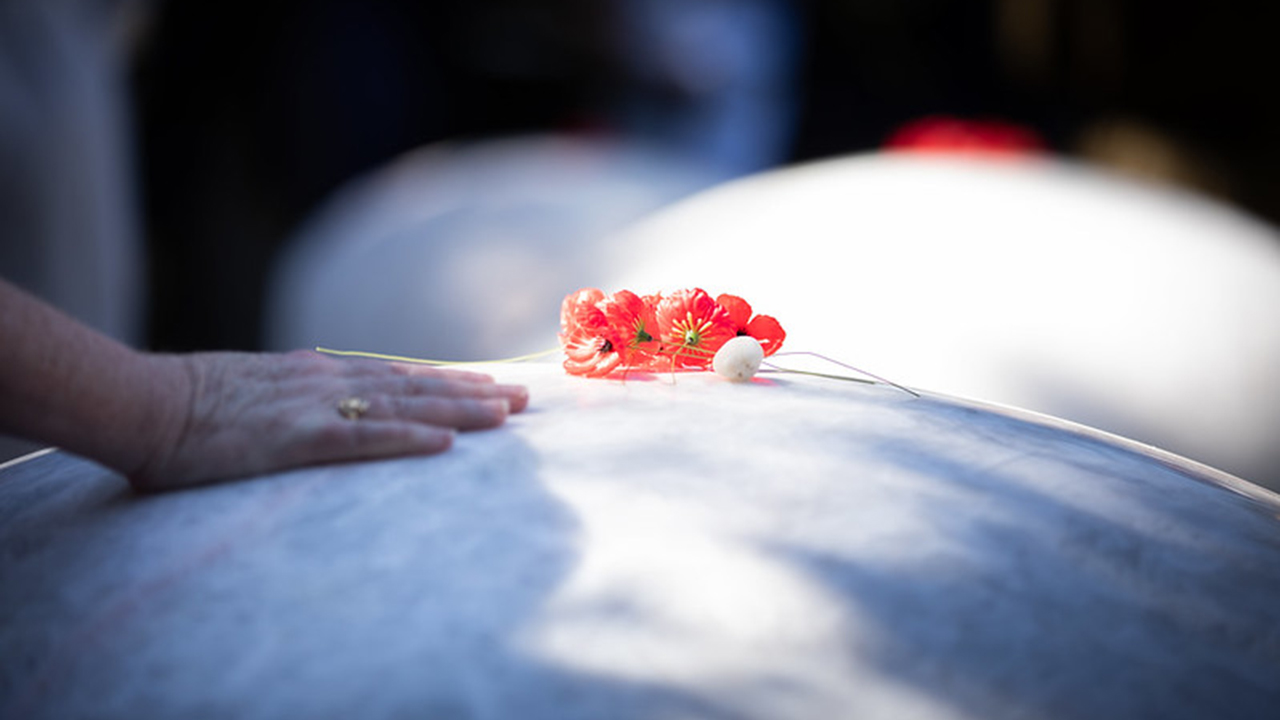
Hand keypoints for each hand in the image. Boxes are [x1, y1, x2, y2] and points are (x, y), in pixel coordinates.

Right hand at [130, 350, 528, 490]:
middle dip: (474, 392)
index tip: (491, 385)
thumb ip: (299, 389)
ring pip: (405, 405)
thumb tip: (329, 386)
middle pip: (417, 385)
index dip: (450, 381)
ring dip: (460, 409)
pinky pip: (364, 439)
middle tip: (524, 399)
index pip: (400, 376)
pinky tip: (446, 444)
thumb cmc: (191, 402)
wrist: (144, 402)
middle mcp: (330, 382)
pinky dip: (409, 438)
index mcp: (320, 374)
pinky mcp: (299, 438)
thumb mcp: (257, 387)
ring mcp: (317, 408)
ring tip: (507, 414)